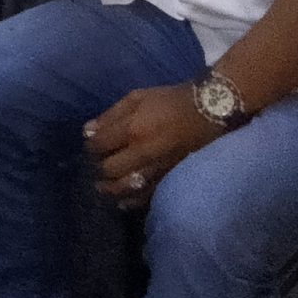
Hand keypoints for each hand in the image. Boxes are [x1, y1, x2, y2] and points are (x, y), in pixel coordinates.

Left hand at [85, 84, 221, 208]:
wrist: (209, 113)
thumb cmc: (170, 101)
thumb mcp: (137, 98)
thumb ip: (110, 116)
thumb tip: (87, 132)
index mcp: (133, 129)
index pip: (99, 145)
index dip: (90, 147)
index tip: (91, 146)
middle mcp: (143, 154)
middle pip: (109, 169)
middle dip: (98, 167)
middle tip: (97, 164)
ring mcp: (158, 170)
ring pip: (125, 189)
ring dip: (110, 188)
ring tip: (103, 185)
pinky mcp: (171, 181)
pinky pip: (146, 197)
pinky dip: (131, 200)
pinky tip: (123, 200)